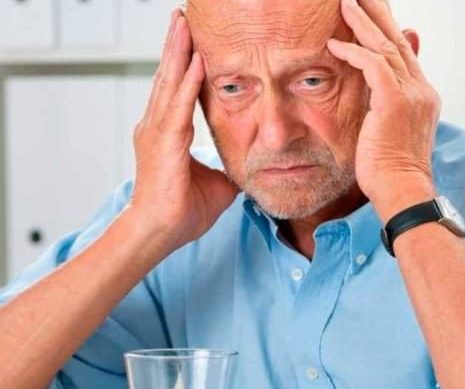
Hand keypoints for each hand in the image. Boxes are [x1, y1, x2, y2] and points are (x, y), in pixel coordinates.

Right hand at [128, 10, 238, 250]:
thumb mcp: (216, 182)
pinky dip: (188, 83)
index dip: (184, 61)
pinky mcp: (164, 144)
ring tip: (184, 23)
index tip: (192, 36)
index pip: (177, 88)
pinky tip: (196, 61)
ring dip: (179, 52)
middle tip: (183, 15)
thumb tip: (252, 164)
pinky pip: (179, 107)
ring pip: (170, 83)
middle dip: (177, 44)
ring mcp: (156, 132)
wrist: (159, 233)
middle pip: (169, 76)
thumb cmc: (181, 211)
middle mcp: (157, 126)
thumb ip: (229, 166)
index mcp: (167, 132)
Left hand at [327, 0, 440, 220]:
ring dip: (362, 22)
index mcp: (423, 95)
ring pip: (385, 46)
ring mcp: (412, 94)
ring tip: (344, 2)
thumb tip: (375, 92)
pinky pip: (373, 65)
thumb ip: (385, 105)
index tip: (372, 10)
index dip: (387, 28)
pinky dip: (353, 51)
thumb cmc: (391, 170)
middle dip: (378, 12)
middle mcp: (421, 89)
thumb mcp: (391, 132)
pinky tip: (334, 44)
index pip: (404, 52)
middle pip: (398, 39)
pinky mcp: (395, 102)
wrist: (402, 192)